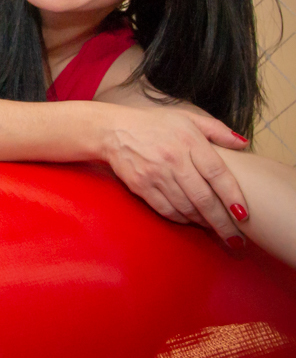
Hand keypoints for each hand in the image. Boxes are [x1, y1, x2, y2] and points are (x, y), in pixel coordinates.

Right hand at [101, 107, 249, 243]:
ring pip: (186, 207)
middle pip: (203, 198)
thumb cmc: (153, 123)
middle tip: (236, 239)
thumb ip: (217, 130)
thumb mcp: (187, 118)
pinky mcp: (141, 186)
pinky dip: (181, 219)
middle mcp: (173, 160)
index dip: (233, 196)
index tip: (244, 214)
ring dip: (203, 222)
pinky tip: (191, 221)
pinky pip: (166, 210)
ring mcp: (155, 175)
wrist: (113, 130)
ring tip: (217, 230)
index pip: (217, 173)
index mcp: (189, 141)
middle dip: (222, 222)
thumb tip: (243, 144)